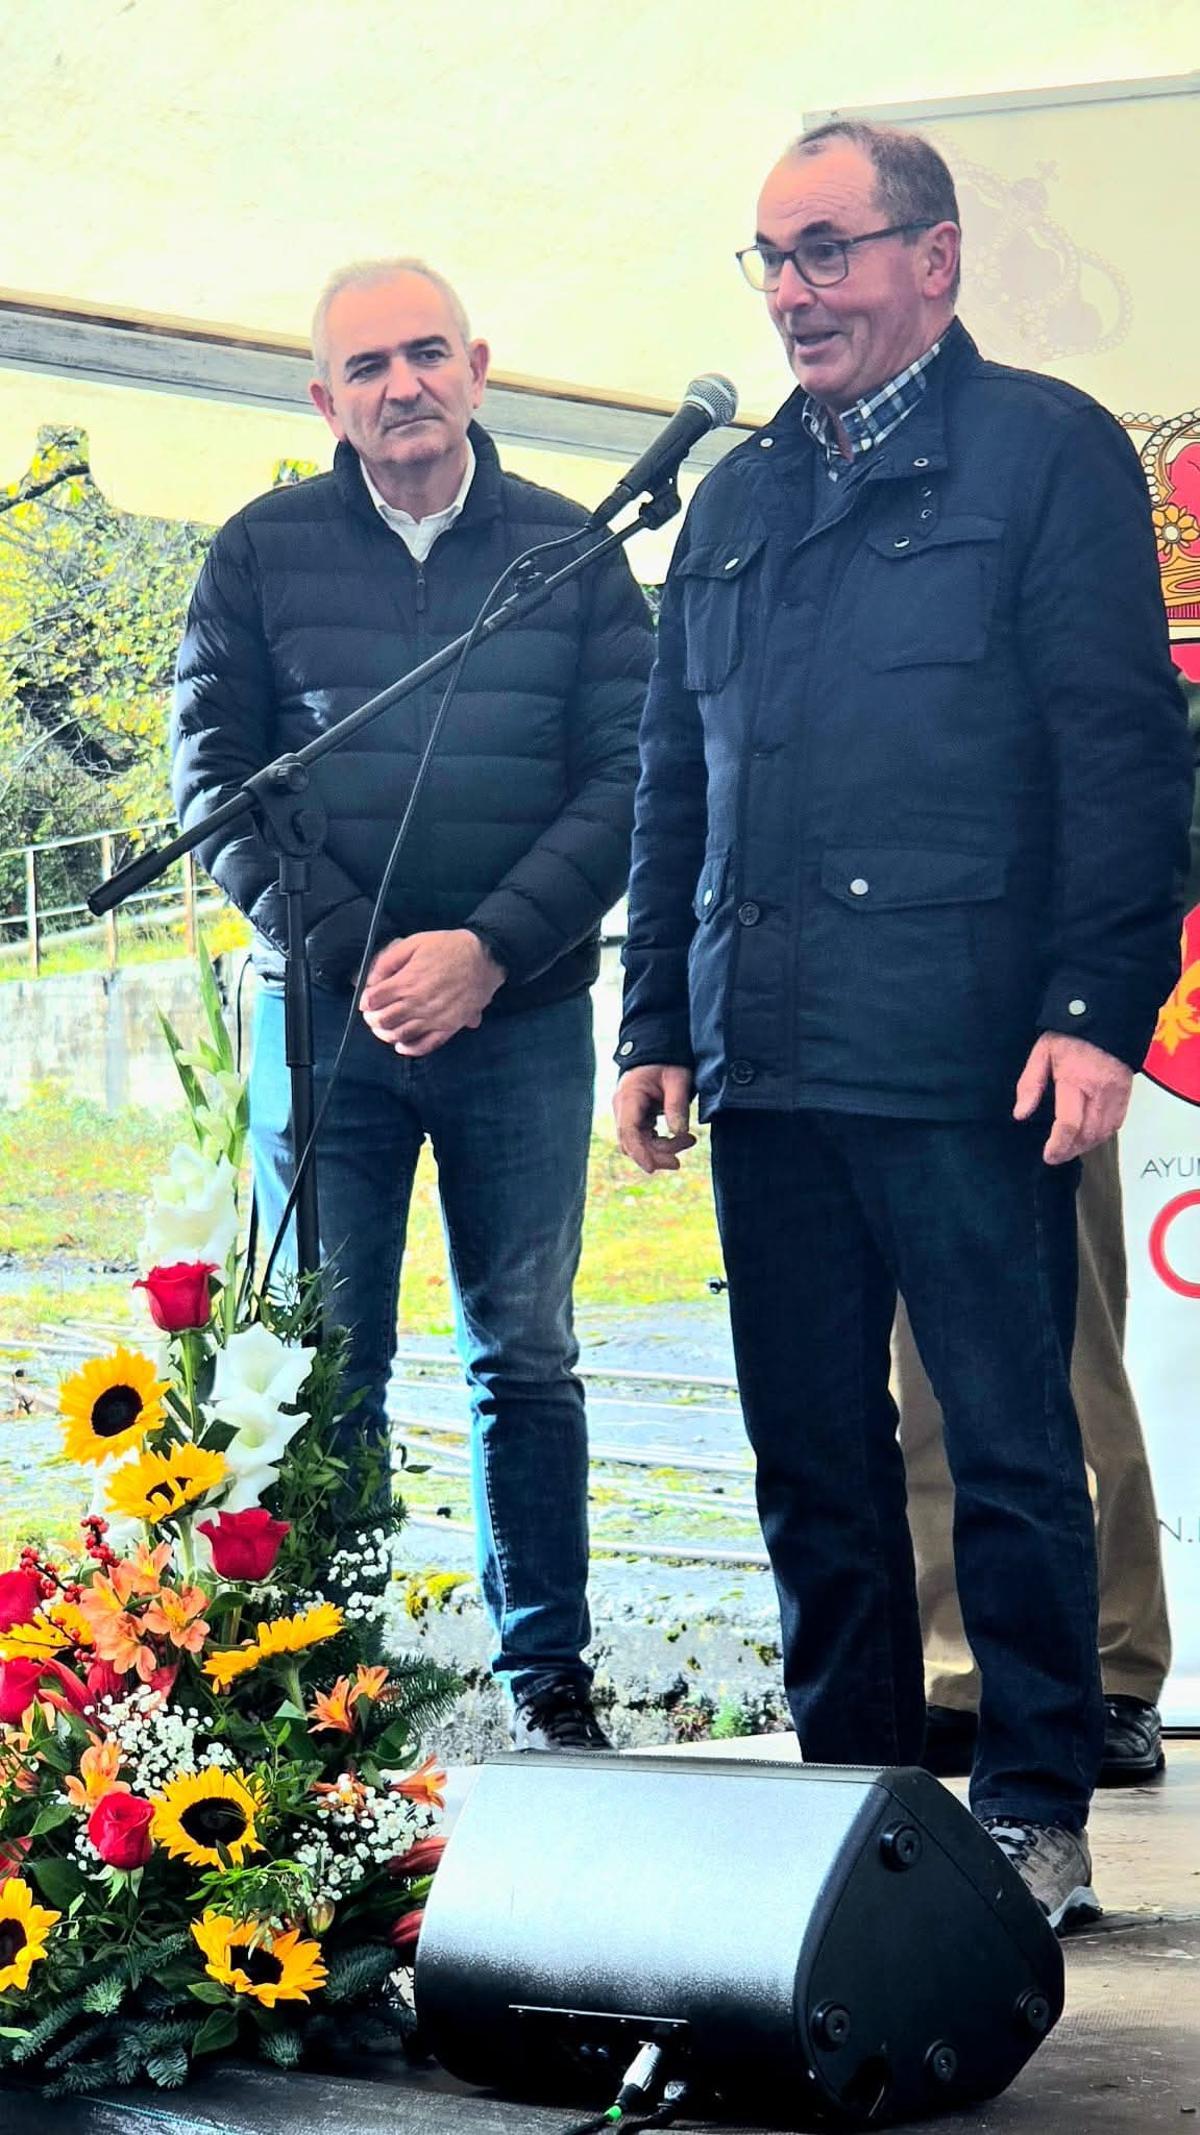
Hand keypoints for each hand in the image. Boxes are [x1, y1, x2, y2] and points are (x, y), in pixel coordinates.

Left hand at [359, 929, 505, 1057]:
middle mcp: (417, 1003)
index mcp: (407, 982)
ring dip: (386, 1035)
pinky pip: (426, 1045)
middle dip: (372, 1019)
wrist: (484, 958)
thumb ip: (389, 960)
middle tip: (372, 1016)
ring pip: (400, 1035)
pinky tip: (402, 1046)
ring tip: (383, 1029)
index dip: (365, 1002)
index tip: (366, 1001)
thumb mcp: (415, 942)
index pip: (374, 1000)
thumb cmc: (448, 947)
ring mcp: (433, 1018)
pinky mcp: (448, 1027)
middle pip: (384, 1020)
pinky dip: (410, 1049)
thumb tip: (372, 979)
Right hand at [614, 1064, 696, 1173]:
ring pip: (639, 1143)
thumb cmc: (668, 1062)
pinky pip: (645, 1138)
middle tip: (678, 1162)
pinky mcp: (637, 1118)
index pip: (628, 1131)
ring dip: (662, 1149)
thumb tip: (678, 1132)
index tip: (651, 1168)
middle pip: (631, 1142)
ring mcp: (628, 1114)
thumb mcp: (677, 1079)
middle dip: (655, 1155)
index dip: (639, 1152)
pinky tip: (681, 1138)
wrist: (660, 1051)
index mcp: (629, 1096)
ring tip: (689, 1141)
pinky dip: (662, 1143)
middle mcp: (623, 1108)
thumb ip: (677, 1105)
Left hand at [1013, 1032, 1132, 1164]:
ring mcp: (1117, 1095)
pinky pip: (1116, 1124)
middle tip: (1055, 1155)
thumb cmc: (1070, 1036)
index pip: (1069, 1123)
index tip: (1048, 1155)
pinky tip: (1087, 1137)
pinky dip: (1101, 1136)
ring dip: (1086, 1145)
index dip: (1058, 1145)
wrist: (1106, 1019)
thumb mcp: (1042, 1053)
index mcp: (1076, 1080)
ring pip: (1104, 1133)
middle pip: (1088, 1134)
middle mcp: (1100, 1091)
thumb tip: (1020, 1114)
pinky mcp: (1127, 1095)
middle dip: (1071, 1150)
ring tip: (1068, 1148)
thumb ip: (1030, 1083)